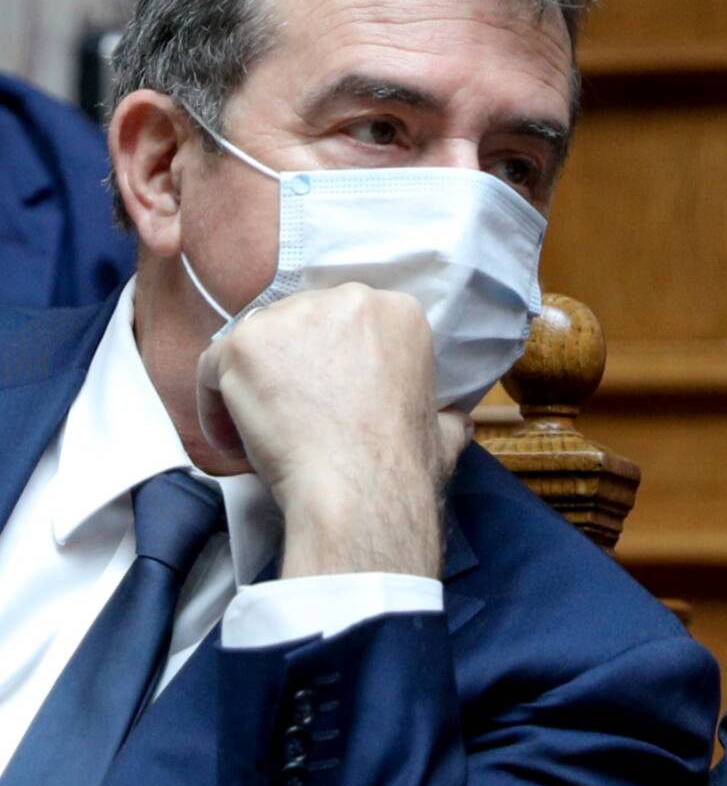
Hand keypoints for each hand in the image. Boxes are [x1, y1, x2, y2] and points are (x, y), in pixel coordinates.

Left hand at [194, 284, 471, 577]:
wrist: (360, 486)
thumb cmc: (404, 463)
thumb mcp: (444, 431)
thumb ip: (444, 416)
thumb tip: (454, 424)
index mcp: (399, 312)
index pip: (347, 322)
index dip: (333, 360)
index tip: (330, 399)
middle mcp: (347, 299)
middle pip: (300, 322)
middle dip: (292, 363)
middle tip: (292, 414)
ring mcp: (291, 317)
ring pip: (256, 342)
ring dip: (253, 381)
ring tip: (259, 429)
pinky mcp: (245, 343)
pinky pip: (213, 367)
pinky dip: (215, 404)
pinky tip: (233, 438)